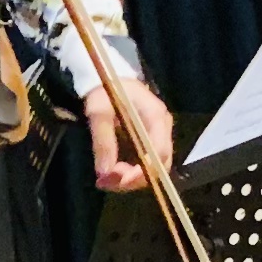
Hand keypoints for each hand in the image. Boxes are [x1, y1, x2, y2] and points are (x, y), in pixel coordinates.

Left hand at [87, 76, 176, 193]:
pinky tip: (111, 174)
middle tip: (106, 182)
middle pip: (159, 165)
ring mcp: (158, 135)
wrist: (108, 79)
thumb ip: (103, 142)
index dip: (142, 171)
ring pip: (153, 168)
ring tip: (104, 180)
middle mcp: (162, 129)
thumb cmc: (105, 91)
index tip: (119, 179)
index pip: (160, 152)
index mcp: (156, 117)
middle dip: (134, 179)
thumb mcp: (99, 112)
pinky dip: (129, 173)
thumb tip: (105, 173)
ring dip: (129, 179)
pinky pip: (145, 163)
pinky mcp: (150, 141)